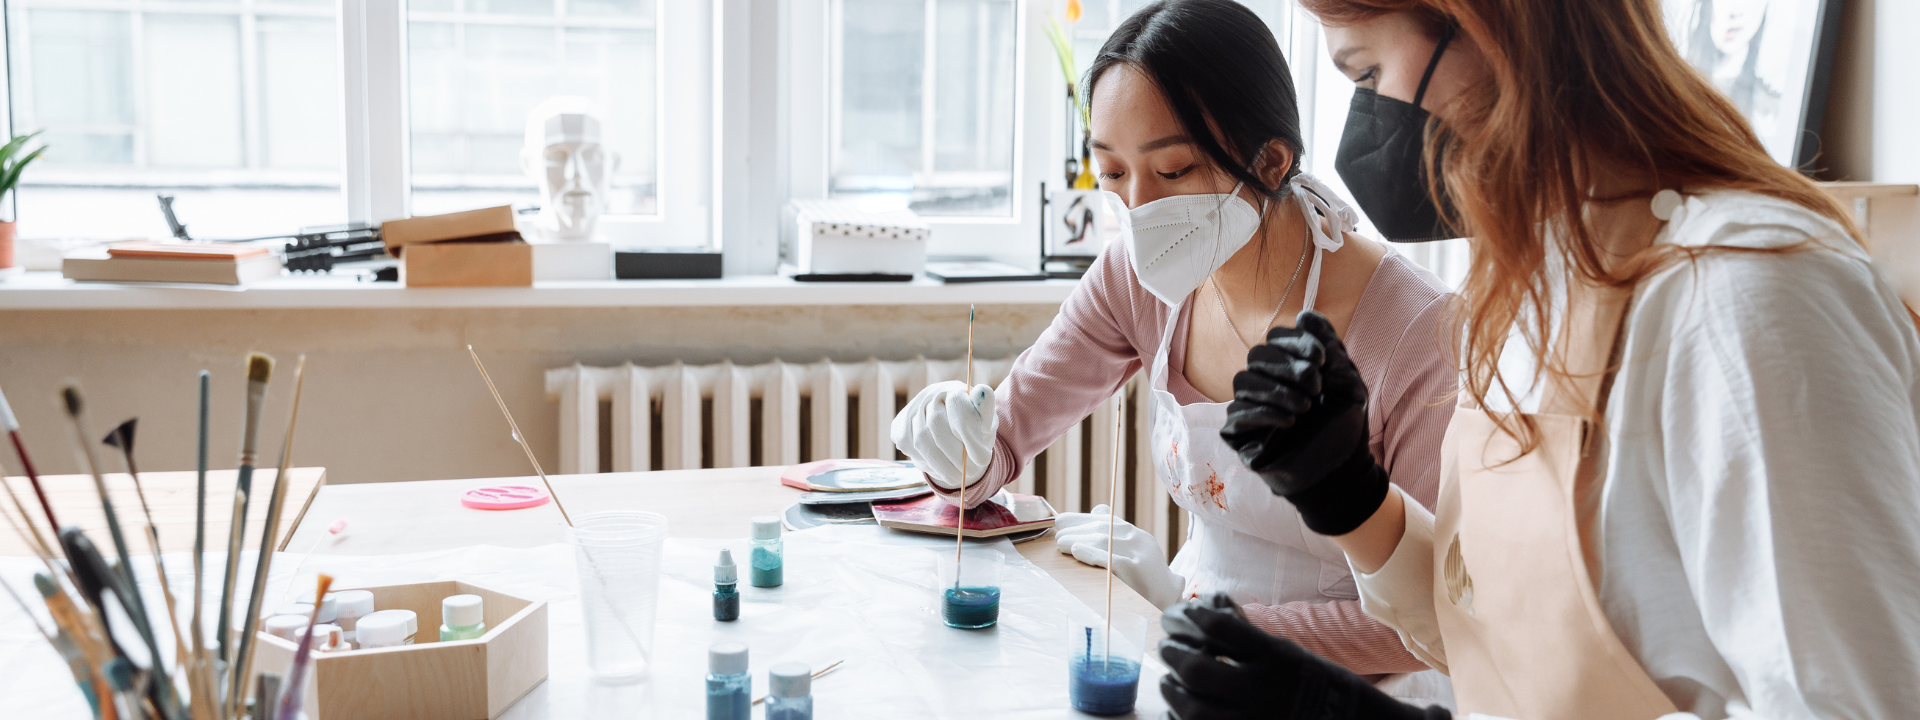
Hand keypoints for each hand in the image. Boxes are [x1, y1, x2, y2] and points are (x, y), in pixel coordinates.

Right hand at [891, 381, 995, 489]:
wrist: (954, 435)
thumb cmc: (974, 429)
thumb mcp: (986, 423)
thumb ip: (985, 411)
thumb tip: (982, 391)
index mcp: (956, 389)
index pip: (957, 406)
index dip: (970, 435)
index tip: (983, 459)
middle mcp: (932, 394)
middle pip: (936, 424)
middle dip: (956, 455)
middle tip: (971, 473)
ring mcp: (913, 408)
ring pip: (920, 438)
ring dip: (940, 464)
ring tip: (957, 477)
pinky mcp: (899, 423)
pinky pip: (907, 444)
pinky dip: (924, 460)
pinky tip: (939, 466)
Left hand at [1054, 505, 1186, 608]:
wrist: (1169, 601)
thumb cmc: (1147, 580)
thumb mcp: (1134, 552)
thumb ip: (1116, 534)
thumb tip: (1096, 509)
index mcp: (1136, 535)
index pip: (1105, 520)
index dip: (1081, 519)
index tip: (1061, 520)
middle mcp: (1138, 539)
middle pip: (1101, 529)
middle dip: (1075, 530)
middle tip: (1057, 535)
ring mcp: (1138, 554)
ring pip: (1102, 540)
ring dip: (1077, 540)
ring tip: (1060, 543)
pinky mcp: (1136, 570)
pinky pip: (1110, 559)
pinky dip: (1091, 553)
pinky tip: (1076, 551)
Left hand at [1158, 593, 1447, 719]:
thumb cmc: (1326, 688)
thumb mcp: (1292, 656)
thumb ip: (1253, 644)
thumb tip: (1212, 618)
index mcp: (1276, 656)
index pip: (1220, 627)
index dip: (1195, 618)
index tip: (1186, 615)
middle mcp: (1263, 688)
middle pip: (1199, 671)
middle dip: (1174, 658)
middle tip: (1165, 649)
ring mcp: (1255, 719)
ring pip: (1194, 709)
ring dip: (1173, 692)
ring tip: (1168, 682)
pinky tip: (1178, 712)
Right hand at [1219, 310, 1389, 535]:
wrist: (1341, 472)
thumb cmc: (1344, 427)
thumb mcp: (1346, 381)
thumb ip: (1329, 346)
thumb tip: (1306, 314)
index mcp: (1288, 367)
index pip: (1275, 339)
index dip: (1295, 343)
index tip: (1321, 359)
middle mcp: (1265, 384)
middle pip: (1257, 356)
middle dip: (1287, 366)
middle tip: (1315, 386)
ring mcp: (1251, 408)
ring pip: (1243, 381)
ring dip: (1276, 390)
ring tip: (1305, 407)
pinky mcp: (1240, 435)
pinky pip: (1237, 413)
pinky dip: (1263, 412)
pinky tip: (1289, 421)